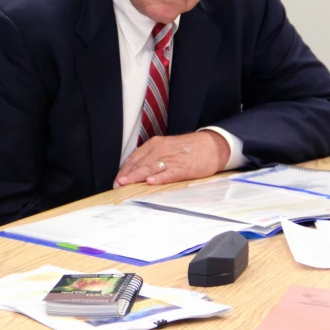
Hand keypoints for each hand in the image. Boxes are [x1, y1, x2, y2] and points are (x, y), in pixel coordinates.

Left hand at [113, 130, 229, 187]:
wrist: (211, 145)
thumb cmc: (188, 149)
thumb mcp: (166, 149)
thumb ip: (152, 158)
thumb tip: (136, 172)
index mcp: (155, 145)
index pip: (134, 158)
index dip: (124, 170)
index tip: (117, 180)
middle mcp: (161, 150)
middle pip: (140, 163)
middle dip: (127, 175)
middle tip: (118, 185)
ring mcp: (172, 158)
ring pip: (151, 168)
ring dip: (137, 176)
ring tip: (127, 183)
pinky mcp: (184, 167)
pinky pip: (169, 173)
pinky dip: (159, 177)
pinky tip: (151, 182)